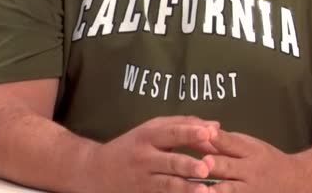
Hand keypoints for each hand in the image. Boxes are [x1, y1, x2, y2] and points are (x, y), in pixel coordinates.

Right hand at [90, 116, 220, 192]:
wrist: (96, 171)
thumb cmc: (131, 146)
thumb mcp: (150, 130)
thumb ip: (182, 125)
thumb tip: (215, 126)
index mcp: (148, 135)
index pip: (172, 132)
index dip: (190, 132)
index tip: (209, 133)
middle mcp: (145, 157)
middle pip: (170, 160)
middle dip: (188, 164)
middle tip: (207, 168)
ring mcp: (143, 179)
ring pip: (168, 184)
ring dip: (186, 188)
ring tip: (203, 191)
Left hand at [201, 130, 295, 192]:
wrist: (294, 182)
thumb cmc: (264, 161)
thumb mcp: (249, 146)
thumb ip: (224, 142)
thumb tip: (197, 132)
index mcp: (250, 151)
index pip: (232, 143)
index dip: (220, 138)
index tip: (208, 133)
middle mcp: (250, 172)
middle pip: (229, 168)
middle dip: (216, 165)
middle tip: (204, 162)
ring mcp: (250, 191)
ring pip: (231, 190)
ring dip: (218, 191)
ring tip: (205, 191)